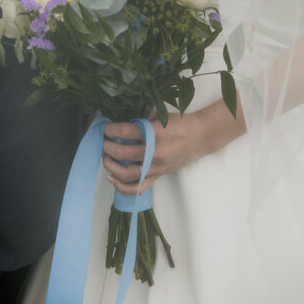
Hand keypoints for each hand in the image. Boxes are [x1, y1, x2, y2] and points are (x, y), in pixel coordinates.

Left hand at [102, 100, 244, 195]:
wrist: (201, 137)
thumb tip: (118, 123)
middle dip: (107, 147)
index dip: (110, 130)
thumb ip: (140, 120)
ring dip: (111, 165)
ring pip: (127, 173)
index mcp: (155, 132)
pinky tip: (112, 177)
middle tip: (103, 142)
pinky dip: (122, 186)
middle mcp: (155, 152)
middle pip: (122, 153)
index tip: (105, 128)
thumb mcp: (160, 116)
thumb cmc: (180, 124)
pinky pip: (138, 188)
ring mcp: (157, 167)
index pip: (125, 132)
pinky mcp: (159, 176)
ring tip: (106, 157)